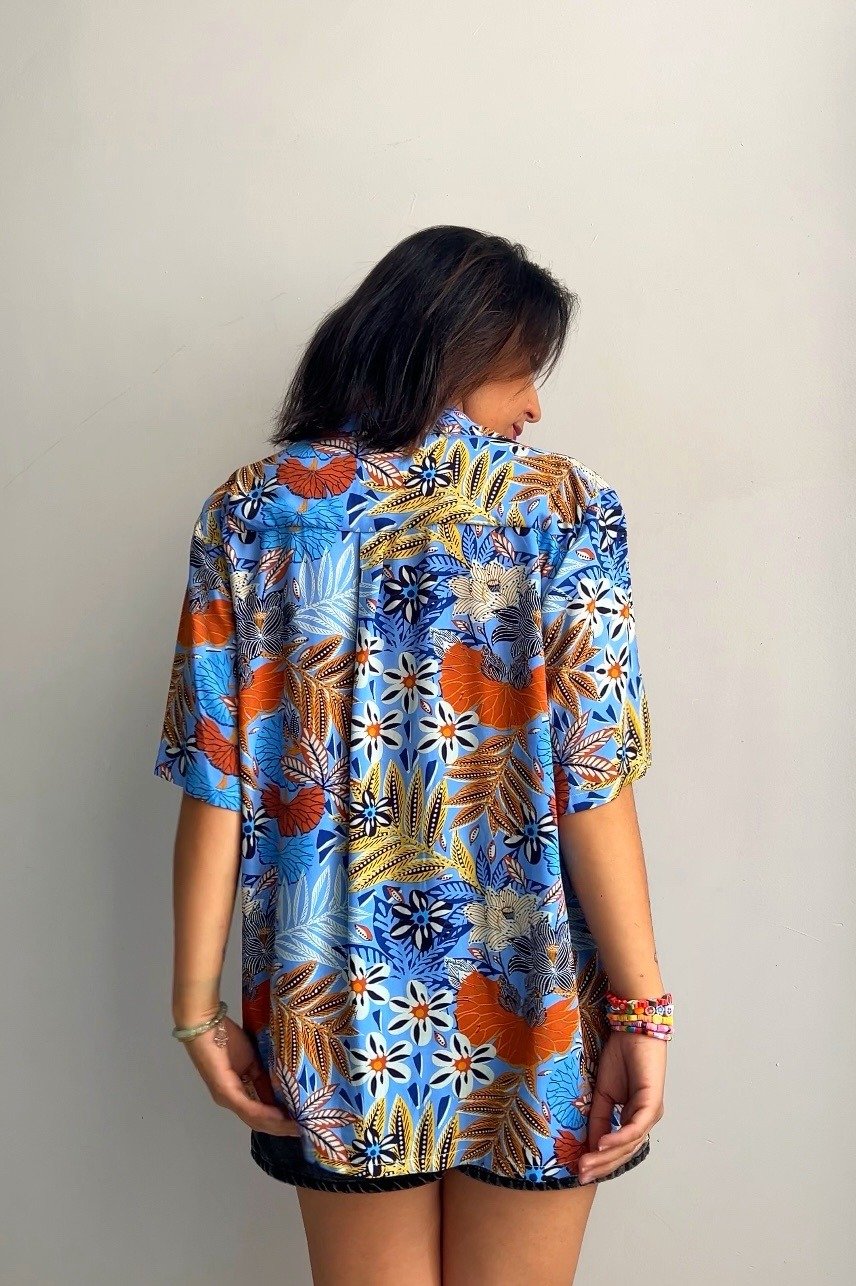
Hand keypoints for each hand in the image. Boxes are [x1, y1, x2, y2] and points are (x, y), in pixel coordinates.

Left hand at [181, 1015, 300, 1136]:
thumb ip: (263, 1077)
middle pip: (258, 1122)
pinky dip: (265, 1113)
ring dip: (276, 1125)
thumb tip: (281, 1091)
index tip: (300, 1123)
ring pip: (254, 1119)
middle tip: (304, 1131)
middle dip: (281, 1128)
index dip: (279, 1121)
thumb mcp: (252, 1060)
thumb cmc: (226, 1037)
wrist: (206, 1024)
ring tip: (297, 1127)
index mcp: (236, 1093)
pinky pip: (247, 1107)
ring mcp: (227, 1097)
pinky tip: (280, 1116)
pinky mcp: (225, 1090)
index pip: (259, 1115)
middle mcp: (231, 1100)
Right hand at [577, 1031, 665, 1183]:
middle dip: (602, 1165)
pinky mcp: (652, 1103)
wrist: (632, 1030)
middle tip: (581, 1174)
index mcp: (636, 1118)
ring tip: (586, 1163)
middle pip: (625, 1151)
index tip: (580, 1171)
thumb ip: (598, 1119)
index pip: (619, 1148)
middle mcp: (646, 1119)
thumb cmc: (620, 1057)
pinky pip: (636, 1127)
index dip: (601, 1161)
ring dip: (607, 1156)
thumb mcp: (603, 1093)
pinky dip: (619, 1138)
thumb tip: (591, 1146)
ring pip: (630, 1143)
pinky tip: (603, 1144)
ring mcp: (651, 1112)